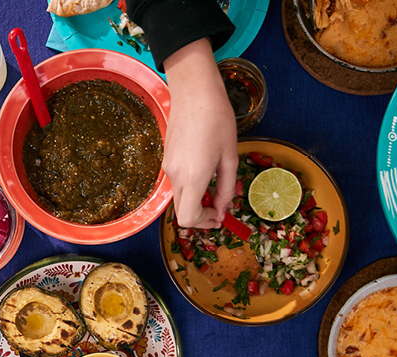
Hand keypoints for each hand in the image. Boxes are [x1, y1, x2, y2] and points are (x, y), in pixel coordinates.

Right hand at [162, 38, 237, 228]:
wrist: (194, 92)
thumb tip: (223, 208)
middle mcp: (175, 177)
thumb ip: (226, 187)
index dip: (205, 223)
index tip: (220, 216)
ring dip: (197, 199)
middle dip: (201, 215)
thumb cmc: (217, 120)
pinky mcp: (167, 159)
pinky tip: (205, 169)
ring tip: (216, 184)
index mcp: (192, 178)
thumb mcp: (229, 156)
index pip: (188, 218)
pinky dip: (191, 186)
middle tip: (219, 207)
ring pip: (180, 197)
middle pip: (181, 212)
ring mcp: (167, 168)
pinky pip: (177, 182)